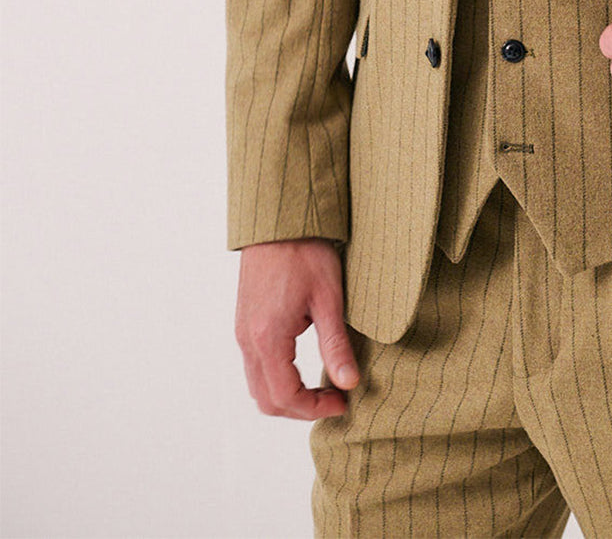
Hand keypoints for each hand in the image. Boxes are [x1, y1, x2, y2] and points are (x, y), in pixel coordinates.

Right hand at [235, 238, 360, 418]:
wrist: (279, 221)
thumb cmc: (305, 252)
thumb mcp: (328, 299)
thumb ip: (336, 345)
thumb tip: (350, 384)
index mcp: (268, 338)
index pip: (286, 397)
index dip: (315, 409)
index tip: (343, 402)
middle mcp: (248, 340)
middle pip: (267, 400)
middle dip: (301, 409)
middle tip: (333, 400)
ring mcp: (242, 332)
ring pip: (257, 386)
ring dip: (287, 397)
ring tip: (320, 388)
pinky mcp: (244, 323)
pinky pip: (255, 367)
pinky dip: (276, 379)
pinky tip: (302, 368)